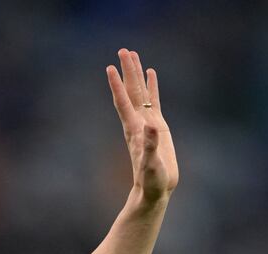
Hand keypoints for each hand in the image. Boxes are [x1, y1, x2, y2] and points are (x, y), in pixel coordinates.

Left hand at [107, 49, 178, 201]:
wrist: (154, 189)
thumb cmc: (151, 179)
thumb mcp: (151, 163)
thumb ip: (151, 145)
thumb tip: (151, 125)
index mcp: (134, 129)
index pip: (123, 102)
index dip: (117, 85)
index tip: (110, 68)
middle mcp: (138, 122)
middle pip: (131, 91)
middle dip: (127, 71)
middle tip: (123, 50)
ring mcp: (147, 122)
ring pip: (141, 93)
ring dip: (137, 75)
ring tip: (133, 55)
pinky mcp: (157, 125)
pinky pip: (153, 100)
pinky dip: (151, 86)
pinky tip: (151, 73)